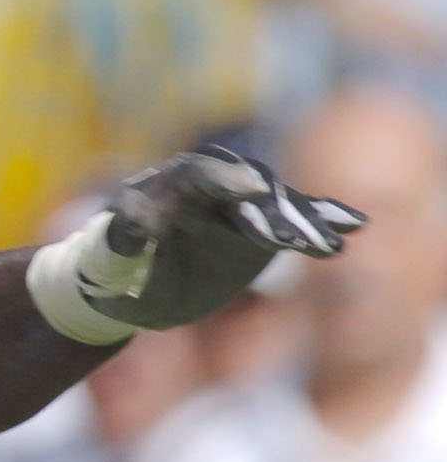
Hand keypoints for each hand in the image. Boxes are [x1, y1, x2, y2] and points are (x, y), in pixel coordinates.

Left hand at [30, 148, 360, 339]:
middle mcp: (207, 187)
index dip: (226, 179)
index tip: (254, 190)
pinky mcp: (259, 229)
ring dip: (304, 224)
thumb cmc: (109, 268)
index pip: (199, 175)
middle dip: (271, 211)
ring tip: (327, 249)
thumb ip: (120, 236)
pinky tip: (355, 225)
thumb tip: (130, 221)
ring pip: (277, 205)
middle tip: (291, 240)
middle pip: (247, 188)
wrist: (126, 285)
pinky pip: (295, 219)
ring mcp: (237, 206)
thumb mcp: (106, 257)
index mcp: (167, 185)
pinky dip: (323, 220)